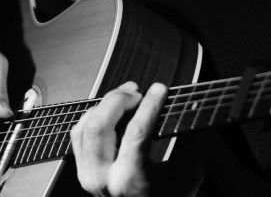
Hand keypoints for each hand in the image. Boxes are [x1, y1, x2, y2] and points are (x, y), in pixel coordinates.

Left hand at [71, 81, 200, 196]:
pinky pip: (79, 133)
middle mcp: (102, 178)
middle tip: (138, 92)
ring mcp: (88, 174)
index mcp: (130, 181)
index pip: (136, 132)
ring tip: (127, 96)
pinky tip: (111, 109)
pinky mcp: (83, 170)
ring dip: (105, 105)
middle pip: (99, 124)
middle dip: (118, 100)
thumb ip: (189, 142)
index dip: (149, 105)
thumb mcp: (187, 176)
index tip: (159, 90)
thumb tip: (191, 109)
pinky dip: (93, 115)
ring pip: (85, 126)